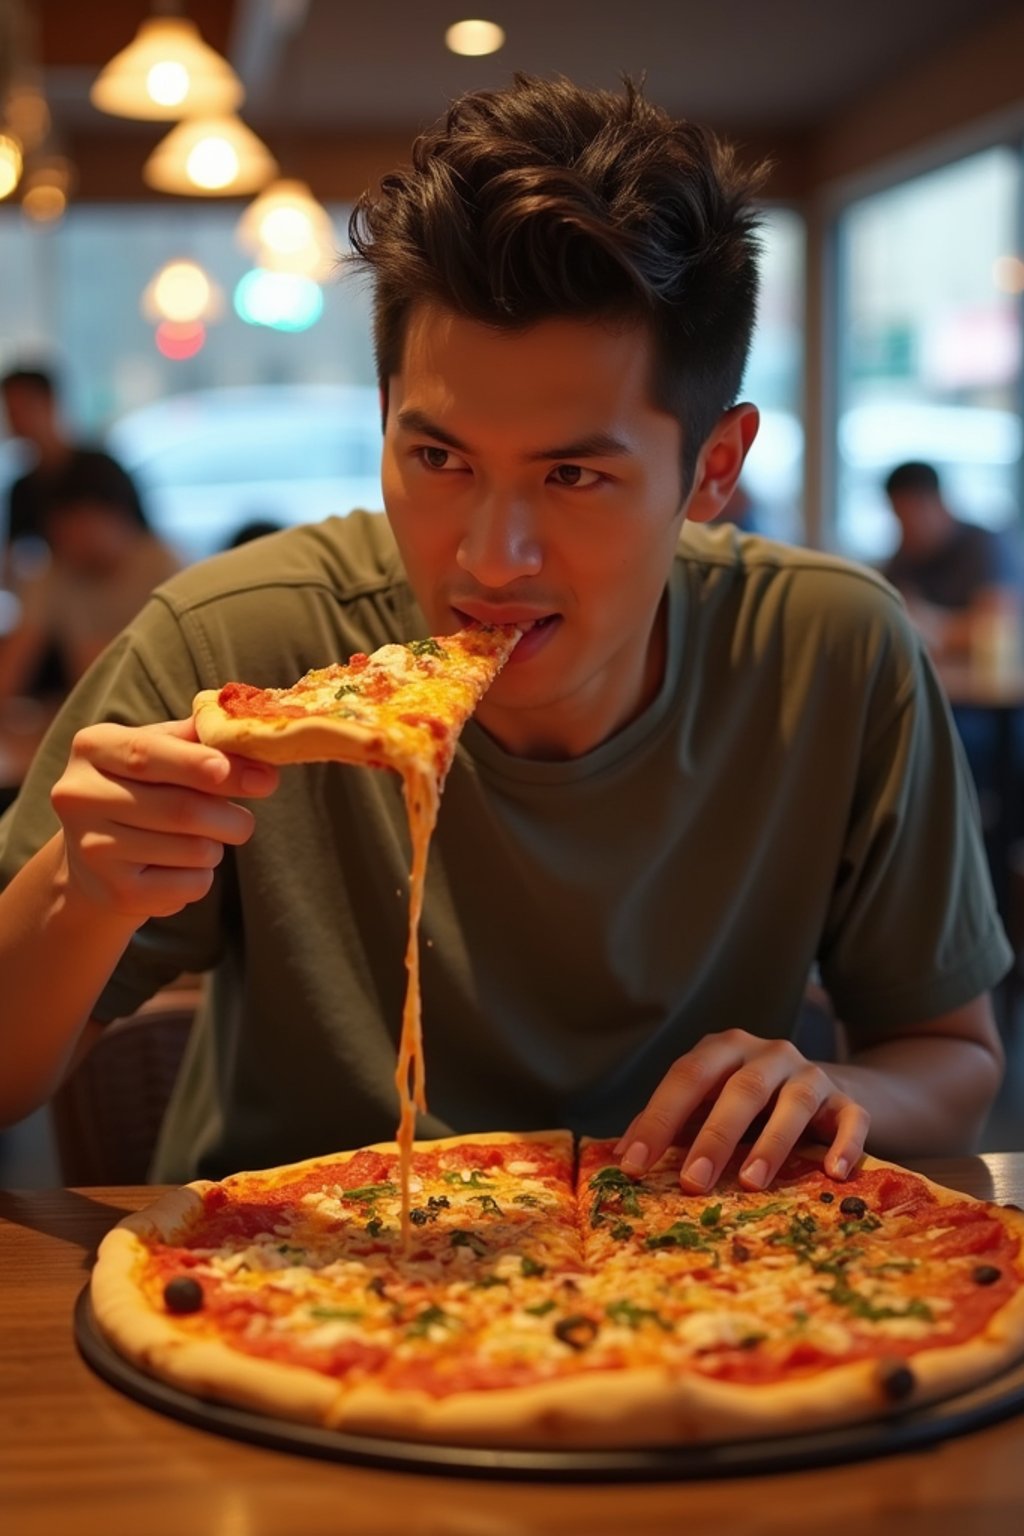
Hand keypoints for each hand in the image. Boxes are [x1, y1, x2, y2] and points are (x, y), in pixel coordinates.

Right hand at [50, 718, 278, 922]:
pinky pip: (190, 885)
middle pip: (182, 809)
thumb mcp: (161, 749)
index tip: (258, 777)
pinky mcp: (115, 892)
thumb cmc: (142, 788)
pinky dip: (202, 876)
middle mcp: (80, 796)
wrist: (96, 857)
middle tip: (246, 820)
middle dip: (232, 817)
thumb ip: (200, 738)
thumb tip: (251, 733)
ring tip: (200, 840)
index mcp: (92, 747)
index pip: (148, 754)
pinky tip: (179, 867)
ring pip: (194, 850)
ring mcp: (93, 848)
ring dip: (216, 846)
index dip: (201, 766)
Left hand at [614, 1028, 868, 1192]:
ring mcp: (812, 1074)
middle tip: (693, 1183)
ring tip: (751, 1183)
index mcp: (724, 1049)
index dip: (659, 1118)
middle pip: (740, 1090)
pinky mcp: (849, 1101)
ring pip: (794, 1102)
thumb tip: (620, 1155)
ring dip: (771, 1143)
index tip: (634, 1163)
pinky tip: (833, 1173)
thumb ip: (670, 1123)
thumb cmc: (748, 1105)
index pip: (686, 1076)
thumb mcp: (707, 1105)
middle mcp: (768, 1053)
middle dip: (714, 1137)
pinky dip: (845, 1144)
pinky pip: (852, 1119)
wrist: (824, 1093)